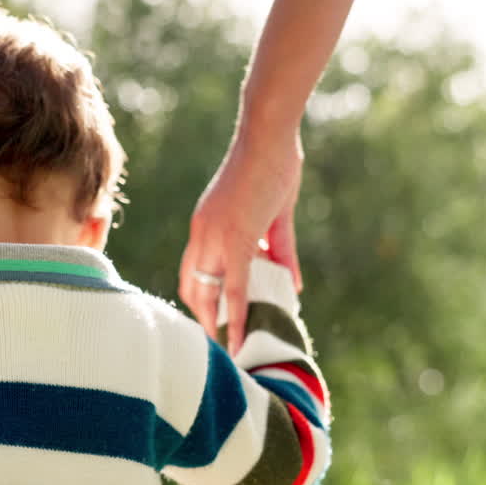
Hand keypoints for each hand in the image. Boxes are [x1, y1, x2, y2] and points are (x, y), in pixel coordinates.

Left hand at [179, 126, 303, 353]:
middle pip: (193, 289)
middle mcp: (202, 234)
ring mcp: (216, 236)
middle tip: (220, 345)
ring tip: (231, 351)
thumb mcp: (275, 216)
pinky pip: (234, 286)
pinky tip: (243, 339)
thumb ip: (280, 251)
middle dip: (205, 320)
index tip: (213, 323)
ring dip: (217, 325)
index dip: (201, 300)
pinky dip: (237, 316)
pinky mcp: (238, 238)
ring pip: (209, 293)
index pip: (193, 273)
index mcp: (205, 227)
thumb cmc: (272, 165)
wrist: (268, 133)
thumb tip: (292, 285)